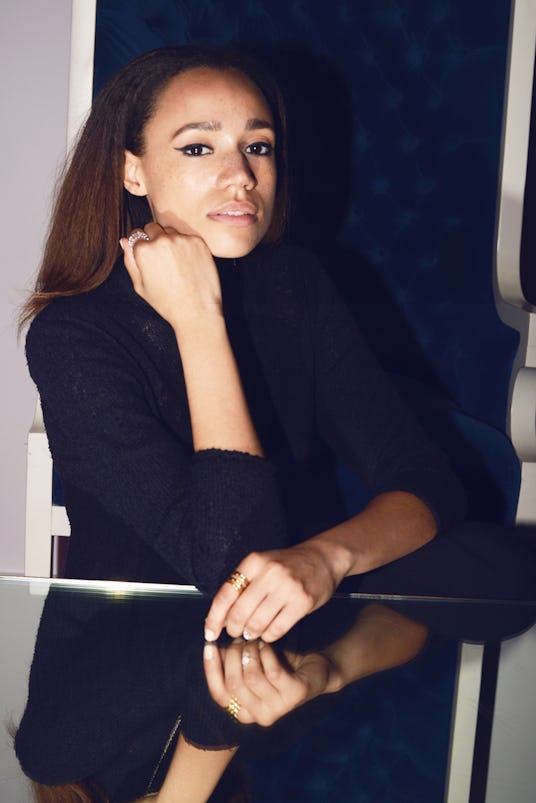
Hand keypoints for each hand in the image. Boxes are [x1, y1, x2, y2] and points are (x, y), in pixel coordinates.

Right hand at [120, 223, 221, 329]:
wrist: (197, 311)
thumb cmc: (167, 303)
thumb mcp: (140, 286)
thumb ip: (130, 261)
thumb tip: (124, 241)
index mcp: (143, 250)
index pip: (136, 234)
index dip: (141, 245)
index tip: (148, 256)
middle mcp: (162, 240)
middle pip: (153, 227)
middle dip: (154, 238)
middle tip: (162, 260)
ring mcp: (181, 239)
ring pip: (171, 231)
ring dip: (171, 240)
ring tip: (176, 264)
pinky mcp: (198, 242)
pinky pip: (188, 238)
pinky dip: (187, 246)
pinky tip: (189, 264)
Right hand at [203, 638, 330, 726]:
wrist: (315, 670)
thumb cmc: (278, 666)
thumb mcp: (251, 665)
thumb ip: (231, 661)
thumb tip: (210, 643)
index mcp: (244, 712)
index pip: (219, 695)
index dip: (211, 668)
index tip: (210, 643)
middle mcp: (259, 716)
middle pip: (234, 684)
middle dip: (233, 655)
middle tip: (239, 637)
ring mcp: (279, 709)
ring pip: (252, 677)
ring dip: (250, 652)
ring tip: (254, 640)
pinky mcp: (294, 696)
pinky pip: (272, 672)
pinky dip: (266, 653)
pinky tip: (267, 644)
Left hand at [204, 543, 341, 643]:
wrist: (322, 558)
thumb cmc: (288, 565)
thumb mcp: (262, 566)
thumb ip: (242, 587)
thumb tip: (220, 618)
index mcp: (254, 562)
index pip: (225, 595)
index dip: (214, 618)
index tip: (209, 632)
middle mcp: (269, 572)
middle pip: (239, 612)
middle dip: (234, 629)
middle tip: (236, 632)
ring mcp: (287, 587)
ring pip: (257, 623)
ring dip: (251, 633)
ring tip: (253, 631)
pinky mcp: (302, 601)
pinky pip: (277, 629)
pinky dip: (269, 636)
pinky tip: (269, 632)